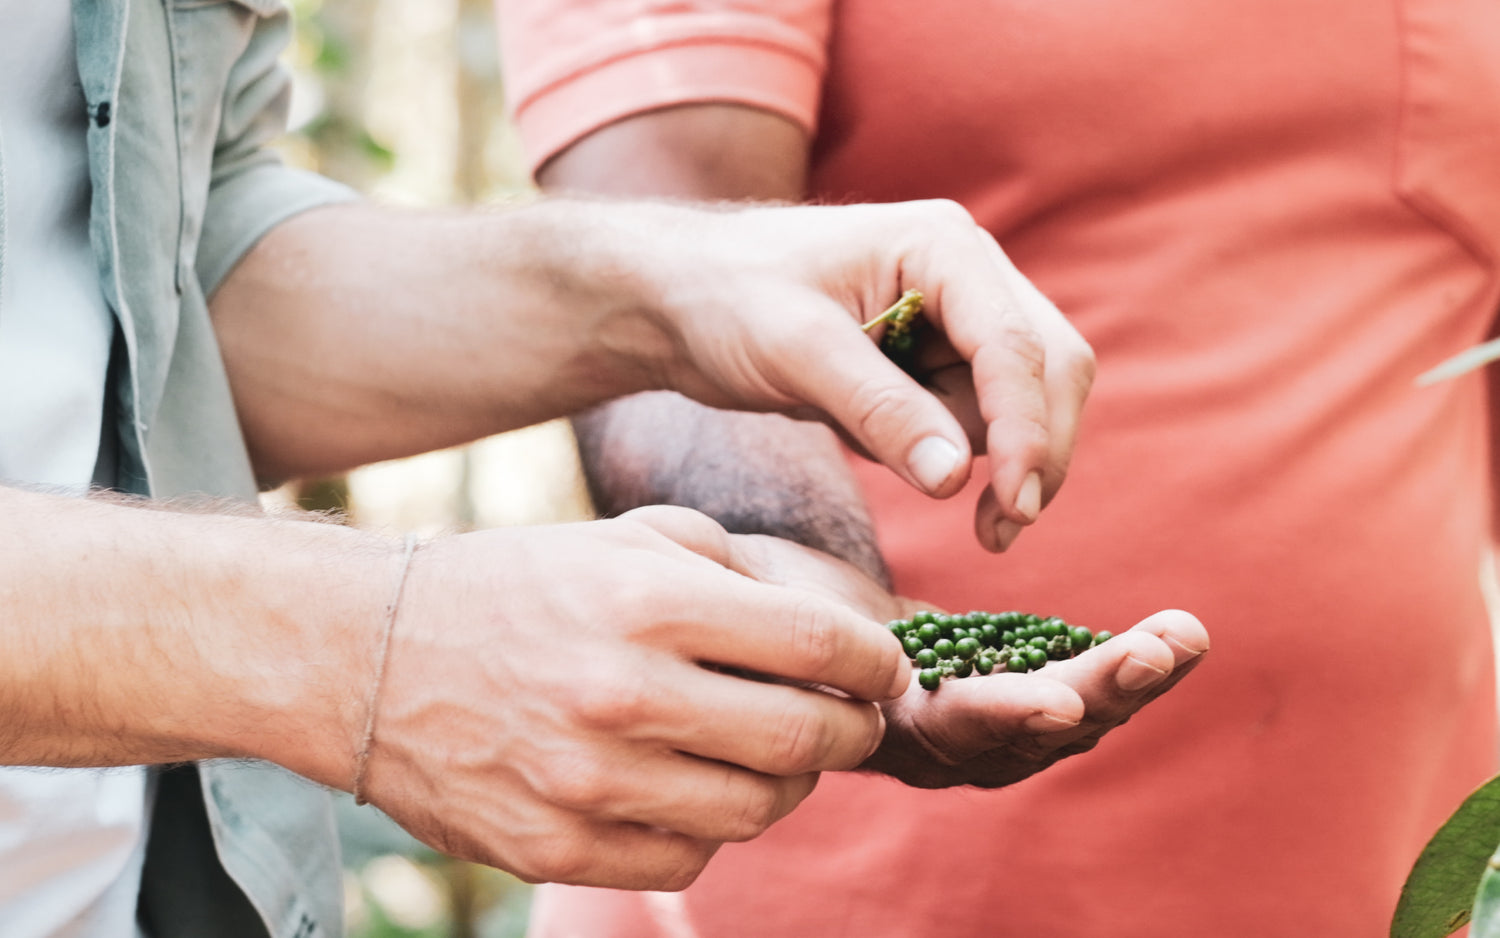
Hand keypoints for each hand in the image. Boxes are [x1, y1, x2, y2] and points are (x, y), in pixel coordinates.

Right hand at [354, 506, 908, 890]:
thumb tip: (828, 636)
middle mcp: (623, 695)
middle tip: (853, 719)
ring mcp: (588, 783)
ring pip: (754, 810)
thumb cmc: (520, 585)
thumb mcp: (625, 538)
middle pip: (804, 739)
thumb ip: (734, 573)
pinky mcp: (557, 848)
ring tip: (777, 754)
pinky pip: (686, 858)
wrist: (371, 655)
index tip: (884, 667)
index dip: (874, 662)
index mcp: (648, 602)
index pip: (815, 645)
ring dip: (790, 784)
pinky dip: (714, 827)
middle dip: (853, 731)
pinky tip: (700, 787)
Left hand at [637, 198, 1094, 552]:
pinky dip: (952, 454)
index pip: (1018, 347)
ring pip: (1018, 404)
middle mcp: (968, 273)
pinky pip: (975, 419)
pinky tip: (890, 452)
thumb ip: (879, 410)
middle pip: (1050, 371)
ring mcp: (958, 316)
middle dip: (1034, 452)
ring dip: (986, 457)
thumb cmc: (725, 298)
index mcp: (943, 246)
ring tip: (889, 459)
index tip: (1015, 507)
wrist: (677, 299)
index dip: (1028, 432)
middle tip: (996, 533)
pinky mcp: (936, 358)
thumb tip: (956, 478)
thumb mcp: (795, 351)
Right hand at [723, 534, 1208, 788]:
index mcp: (880, 728)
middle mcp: (934, 743)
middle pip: (1031, 735)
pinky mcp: (993, 684)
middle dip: (1101, 692)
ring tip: (1187, 634)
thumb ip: (792, 640)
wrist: (743, 617)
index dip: (1004, 713)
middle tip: (1162, 649)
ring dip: (1128, 678)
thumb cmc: (736, 605)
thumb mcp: (755, 615)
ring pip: (1063, 716)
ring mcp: (971, 721)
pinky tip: (1172, 636)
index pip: (954, 730)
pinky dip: (1117, 660)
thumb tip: (821, 652)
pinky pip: (1066, 683)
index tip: (1060, 699)